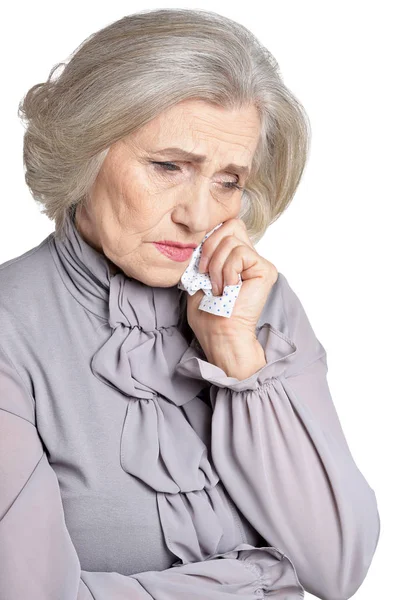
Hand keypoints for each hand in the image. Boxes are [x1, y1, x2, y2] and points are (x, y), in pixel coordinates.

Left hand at [186, 218, 277, 343]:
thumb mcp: (198, 275)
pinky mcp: (265, 270)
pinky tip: (229, 289)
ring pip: (232, 240)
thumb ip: (205, 251)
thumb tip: (202, 234)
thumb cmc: (207, 312)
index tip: (200, 264)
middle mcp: (249, 257)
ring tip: (218, 287)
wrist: (219, 333)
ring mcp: (259, 263)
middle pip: (231, 225)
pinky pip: (240, 253)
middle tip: (205, 272)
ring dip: (216, 265)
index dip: (208, 239)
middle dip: (210, 246)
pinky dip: (227, 271)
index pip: (224, 227)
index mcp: (234, 257)